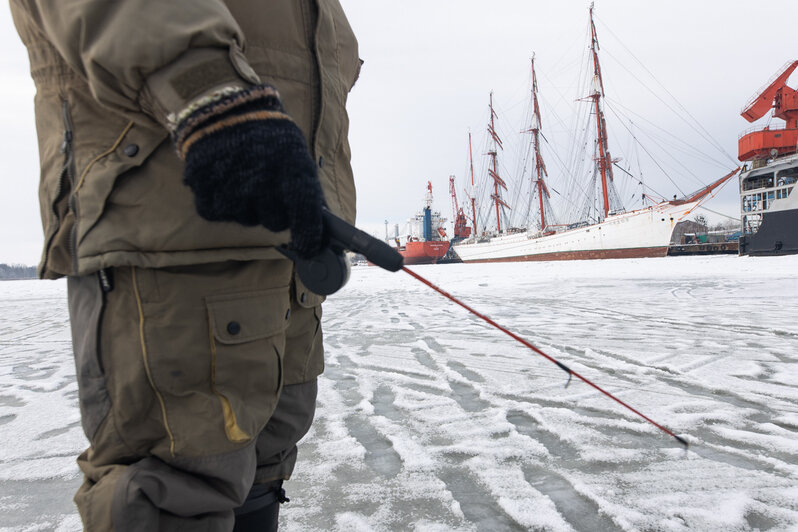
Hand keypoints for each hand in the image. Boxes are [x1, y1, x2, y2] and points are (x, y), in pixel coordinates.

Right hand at [174, 85, 324, 257]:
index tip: (309, 247)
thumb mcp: (295, 151)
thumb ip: (305, 187)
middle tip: (268, 189)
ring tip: (243, 176)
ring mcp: (231, 188)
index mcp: (292, 169)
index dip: (308, 237)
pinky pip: (217, 213)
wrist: (222, 106)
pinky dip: (220, 202)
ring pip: (244, 219)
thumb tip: (317, 223)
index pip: (305, 216)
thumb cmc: (267, 132)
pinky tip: (223, 179)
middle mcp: (263, 182)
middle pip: (274, 222)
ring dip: (246, 205)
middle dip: (274, 212)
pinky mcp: (203, 189)